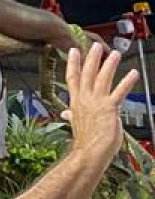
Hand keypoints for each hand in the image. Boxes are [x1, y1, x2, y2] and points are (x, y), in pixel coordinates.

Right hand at [63, 41, 134, 157]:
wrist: (89, 153)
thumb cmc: (85, 142)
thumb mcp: (76, 124)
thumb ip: (72, 116)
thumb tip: (66, 114)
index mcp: (75, 102)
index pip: (72, 78)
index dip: (73, 63)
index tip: (73, 51)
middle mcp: (84, 99)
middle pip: (86, 74)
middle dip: (91, 58)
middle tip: (96, 46)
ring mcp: (96, 103)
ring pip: (102, 78)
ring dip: (109, 65)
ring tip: (115, 54)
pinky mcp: (109, 108)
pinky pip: (119, 91)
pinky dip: (127, 81)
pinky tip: (133, 73)